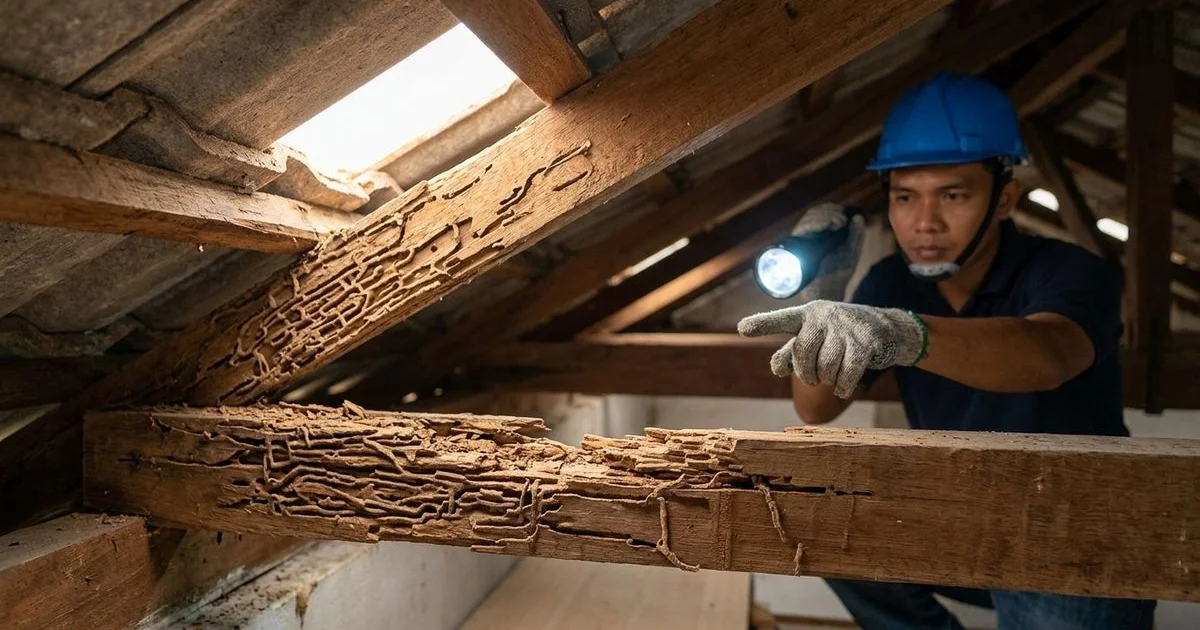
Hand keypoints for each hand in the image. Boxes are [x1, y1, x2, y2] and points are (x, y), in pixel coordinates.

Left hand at [737, 300, 926, 397]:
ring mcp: (846, 328)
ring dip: (827, 380)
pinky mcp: (865, 342)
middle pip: (802, 354)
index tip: (741, 329)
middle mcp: (824, 316)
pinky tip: (843, 388)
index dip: (762, 325)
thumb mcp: (814, 337)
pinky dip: (843, 387)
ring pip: (826, 367)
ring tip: (831, 378)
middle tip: (813, 379)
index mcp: (806, 314)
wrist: (884, 328)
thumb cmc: (838, 335)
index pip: (782, 320)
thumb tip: (777, 368)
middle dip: (805, 374)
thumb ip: (792, 352)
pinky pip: (847, 374)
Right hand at [791, 203, 864, 302]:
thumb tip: (858, 215)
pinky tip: (826, 226)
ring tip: (837, 225)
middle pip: (814, 213)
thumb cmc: (837, 276)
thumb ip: (856, 235)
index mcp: (821, 234)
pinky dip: (814, 224)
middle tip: (841, 221)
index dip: (831, 209)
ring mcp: (802, 241)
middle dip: (829, 212)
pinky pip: (801, 230)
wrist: (826, 292)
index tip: (843, 213)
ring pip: (808, 219)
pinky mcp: (796, 247)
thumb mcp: (851, 253)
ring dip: (824, 216)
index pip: (821, 213)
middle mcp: (809, 235)